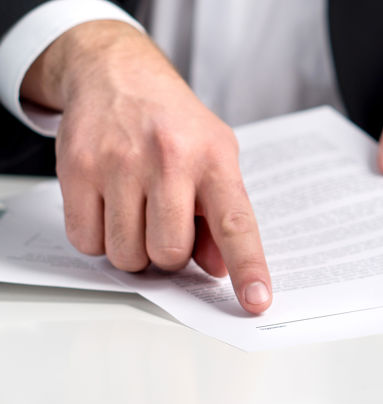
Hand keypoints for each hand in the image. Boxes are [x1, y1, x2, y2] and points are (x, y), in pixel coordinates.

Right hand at [22, 21, 271, 313]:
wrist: (119, 74)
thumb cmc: (175, 125)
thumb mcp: (216, 157)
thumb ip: (221, 215)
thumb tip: (219, 269)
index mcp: (213, 158)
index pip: (235, 224)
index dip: (248, 267)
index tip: (256, 300)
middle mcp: (168, 159)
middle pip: (169, 253)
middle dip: (168, 253)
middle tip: (166, 223)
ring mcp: (119, 163)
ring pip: (126, 255)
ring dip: (133, 248)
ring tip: (138, 211)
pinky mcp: (77, 169)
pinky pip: (87, 242)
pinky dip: (99, 238)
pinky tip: (109, 205)